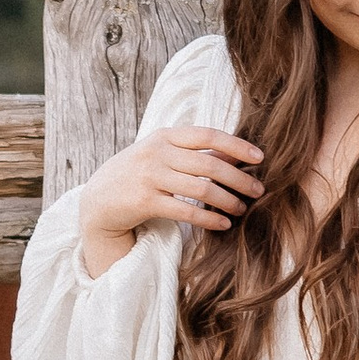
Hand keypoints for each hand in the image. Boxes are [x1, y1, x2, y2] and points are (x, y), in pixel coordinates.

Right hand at [78, 124, 263, 274]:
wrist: (98, 201)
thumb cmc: (137, 175)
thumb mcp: (161, 155)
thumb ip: (193, 153)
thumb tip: (236, 153)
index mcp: (164, 136)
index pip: (208, 135)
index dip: (237, 145)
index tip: (260, 157)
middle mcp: (157, 153)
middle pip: (209, 164)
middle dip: (239, 178)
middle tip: (258, 190)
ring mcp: (149, 177)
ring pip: (201, 188)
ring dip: (228, 201)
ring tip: (242, 209)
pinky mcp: (145, 202)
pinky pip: (186, 211)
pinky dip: (209, 219)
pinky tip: (223, 224)